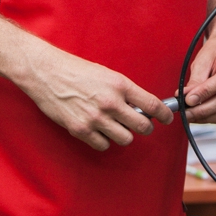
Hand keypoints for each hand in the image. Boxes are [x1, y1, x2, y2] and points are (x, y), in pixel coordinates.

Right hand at [19, 41, 173, 150]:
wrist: (47, 73)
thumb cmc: (76, 70)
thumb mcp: (106, 74)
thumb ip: (124, 91)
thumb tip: (141, 108)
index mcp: (119, 84)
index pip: (151, 104)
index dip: (164, 114)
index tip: (167, 118)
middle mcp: (110, 102)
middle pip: (142, 127)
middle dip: (144, 127)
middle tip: (140, 124)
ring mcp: (96, 118)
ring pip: (125, 139)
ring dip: (123, 134)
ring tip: (114, 124)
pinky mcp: (81, 130)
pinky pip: (103, 145)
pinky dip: (103, 140)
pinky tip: (98, 129)